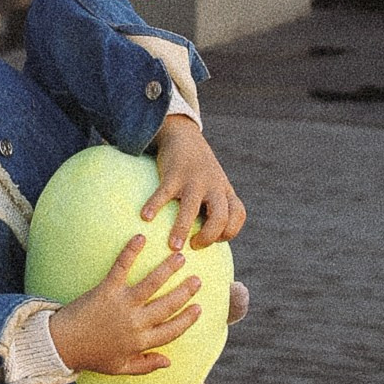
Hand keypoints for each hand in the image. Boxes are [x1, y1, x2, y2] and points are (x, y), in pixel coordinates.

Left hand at [49, 234, 203, 377]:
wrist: (61, 345)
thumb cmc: (91, 356)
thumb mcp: (120, 367)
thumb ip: (145, 365)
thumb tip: (169, 362)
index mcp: (141, 342)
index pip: (172, 330)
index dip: (188, 320)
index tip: (199, 308)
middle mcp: (136, 322)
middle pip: (168, 305)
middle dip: (185, 292)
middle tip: (197, 279)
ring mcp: (122, 304)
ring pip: (152, 283)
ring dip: (168, 269)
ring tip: (180, 257)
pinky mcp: (106, 290)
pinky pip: (122, 267)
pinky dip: (131, 251)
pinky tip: (141, 237)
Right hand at [145, 118, 245, 251]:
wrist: (185, 137)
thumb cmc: (199, 171)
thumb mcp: (216, 186)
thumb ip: (215, 208)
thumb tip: (204, 242)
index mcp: (225, 191)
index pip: (238, 215)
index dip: (229, 232)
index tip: (214, 240)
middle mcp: (213, 186)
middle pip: (220, 216)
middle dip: (208, 237)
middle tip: (194, 247)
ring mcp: (194, 180)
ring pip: (191, 207)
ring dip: (182, 229)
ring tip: (173, 246)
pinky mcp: (173, 174)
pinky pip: (164, 193)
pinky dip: (154, 206)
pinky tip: (145, 217)